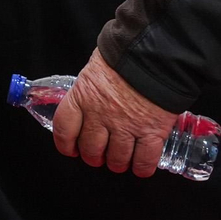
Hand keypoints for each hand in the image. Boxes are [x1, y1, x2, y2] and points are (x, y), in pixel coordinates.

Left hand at [52, 49, 176, 175]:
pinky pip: (144, 161)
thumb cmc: (126, 53)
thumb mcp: (97, 65)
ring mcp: (126, 127)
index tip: (71, 148)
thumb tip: (91, 90)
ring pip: (117, 160)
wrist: (157, 52)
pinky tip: (141, 164)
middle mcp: (101, 116)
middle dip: (94, 156)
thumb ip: (91, 85)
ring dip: (117, 163)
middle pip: (91, 150)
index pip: (64, 130)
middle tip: (99, 154)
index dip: (66, 144)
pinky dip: (142, 167)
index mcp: (83, 97)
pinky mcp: (152, 132)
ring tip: (121, 158)